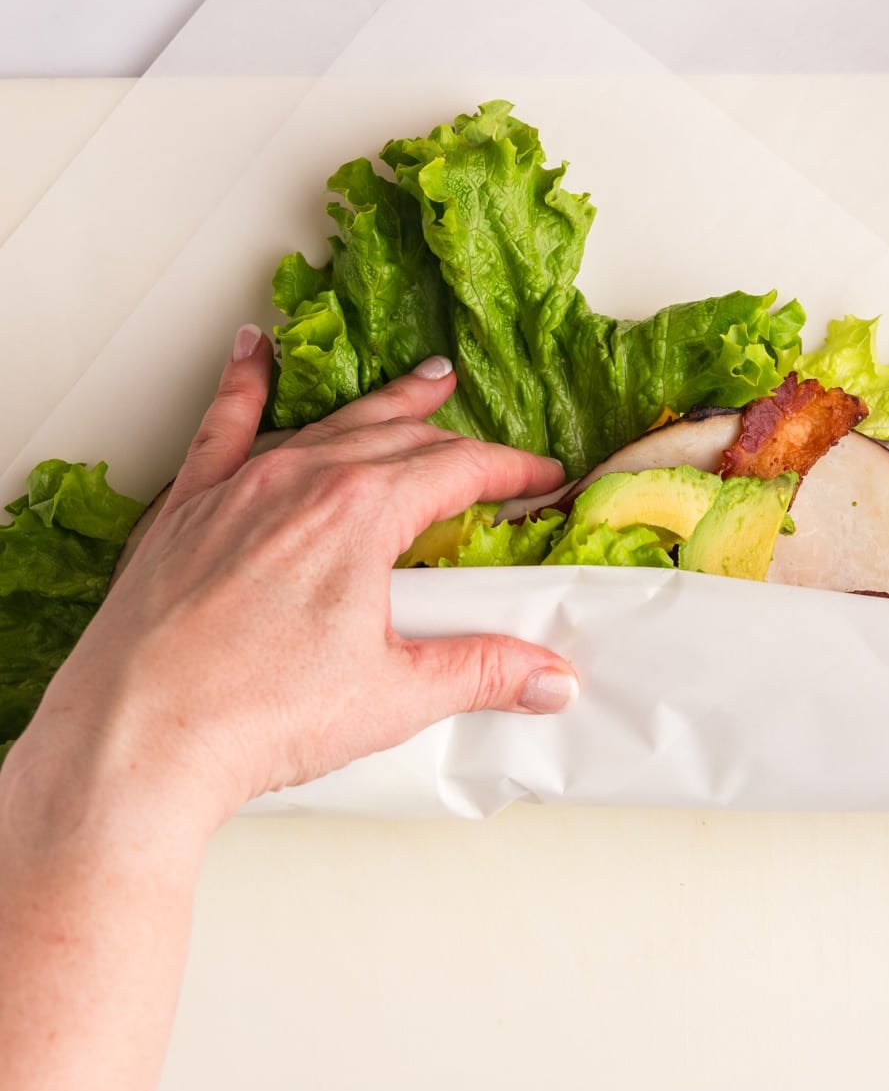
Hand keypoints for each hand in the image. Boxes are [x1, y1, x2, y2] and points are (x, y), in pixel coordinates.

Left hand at [11, 325, 577, 832]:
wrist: (136, 737)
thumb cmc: (253, 713)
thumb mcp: (395, 695)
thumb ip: (483, 673)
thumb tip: (550, 679)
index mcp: (361, 513)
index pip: (460, 468)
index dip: (512, 469)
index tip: (540, 477)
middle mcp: (303, 481)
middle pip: (401, 437)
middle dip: (457, 436)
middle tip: (490, 442)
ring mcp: (240, 486)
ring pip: (329, 424)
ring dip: (383, 405)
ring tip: (419, 384)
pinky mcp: (189, 508)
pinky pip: (221, 425)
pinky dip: (242, 384)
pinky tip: (252, 352)